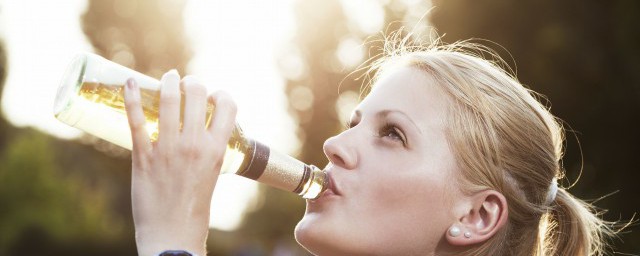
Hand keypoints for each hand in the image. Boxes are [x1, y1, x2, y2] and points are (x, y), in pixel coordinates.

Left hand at [124, 70, 236, 255]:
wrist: (173, 234)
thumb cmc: (194, 207)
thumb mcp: (212, 174)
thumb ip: (207, 152)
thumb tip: (196, 133)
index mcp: (217, 150)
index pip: (228, 106)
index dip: (221, 94)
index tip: (212, 96)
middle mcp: (195, 145)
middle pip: (198, 94)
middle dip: (192, 82)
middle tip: (185, 83)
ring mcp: (168, 149)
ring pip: (169, 101)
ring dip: (167, 82)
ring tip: (167, 78)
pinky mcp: (143, 157)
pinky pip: (137, 120)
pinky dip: (132, 97)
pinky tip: (129, 82)